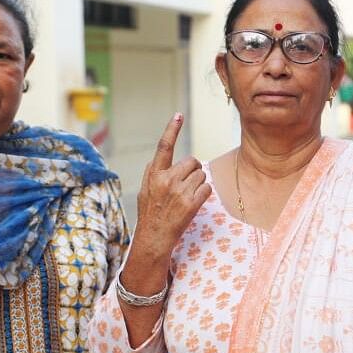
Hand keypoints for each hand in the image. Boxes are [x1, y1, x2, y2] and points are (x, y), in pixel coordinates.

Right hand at [131, 113, 210, 263]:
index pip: (164, 147)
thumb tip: (159, 159)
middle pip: (192, 161)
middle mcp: (166, 180)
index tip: (178, 115)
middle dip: (193, 169)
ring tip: (187, 196)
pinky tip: (194, 203)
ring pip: (201, 175)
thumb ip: (153, 173)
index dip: (171, 130)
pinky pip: (207, 188)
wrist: (154, 238)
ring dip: (198, 183)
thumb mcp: (145, 190)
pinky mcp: (191, 203)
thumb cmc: (150, 213)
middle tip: (187, 183)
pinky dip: (204, 194)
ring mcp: (179, 192)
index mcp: (154, 174)